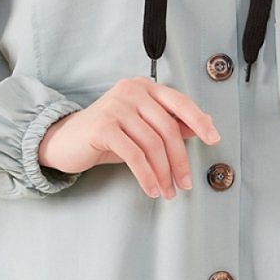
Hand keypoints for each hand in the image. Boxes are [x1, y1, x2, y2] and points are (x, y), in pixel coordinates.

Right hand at [37, 77, 220, 199]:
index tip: (214, 139)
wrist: (65, 141)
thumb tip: (203, 126)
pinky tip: (151, 189)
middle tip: (185, 184)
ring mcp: (116, 106)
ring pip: (153, 144)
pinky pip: (134, 155)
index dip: (199, 121)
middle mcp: (131, 90)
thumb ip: (170, 124)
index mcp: (144, 87)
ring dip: (163, 173)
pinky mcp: (103, 126)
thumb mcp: (142, 128)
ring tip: (167, 192)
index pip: (180, 102)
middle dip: (180, 160)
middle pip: (168, 128)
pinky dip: (146, 175)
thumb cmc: (107, 135)